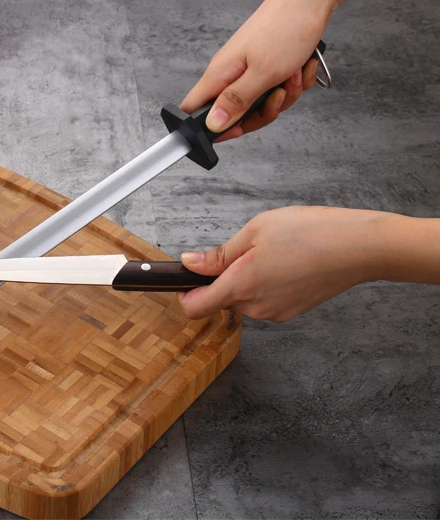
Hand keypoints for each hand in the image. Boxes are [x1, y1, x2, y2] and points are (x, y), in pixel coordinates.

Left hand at [177, 206, 389, 322]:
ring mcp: (275, 313)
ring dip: (246, 280)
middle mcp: (256, 307)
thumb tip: (190, 263)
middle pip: (220, 300)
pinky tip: (285, 263)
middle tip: (246, 250)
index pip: (195, 307)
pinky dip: (266, 284)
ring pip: (243, 300)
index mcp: (241, 286)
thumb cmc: (312, 233)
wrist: (360, 248)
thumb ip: (218, 254)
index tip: (187, 278)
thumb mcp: (255, 231)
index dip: (185, 293)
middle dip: (224, 278)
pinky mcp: (291, 312)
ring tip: (272, 253)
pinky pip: (264, 300)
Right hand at [180, 0, 352, 141]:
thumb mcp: (262, 73)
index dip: (209, 129)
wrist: (310, 0)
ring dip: (283, 96)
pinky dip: (293, 84)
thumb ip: (235, 101)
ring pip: (261, 104)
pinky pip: (276, 91)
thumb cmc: (286, 28)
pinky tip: (300, 68)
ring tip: (292, 75)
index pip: (194, 111)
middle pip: (235, 115)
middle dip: (262, 114)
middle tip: (275, 98)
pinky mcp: (267, 67)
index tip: (233, 131)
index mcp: (220, 76)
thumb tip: (212, 125)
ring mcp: (249, 71)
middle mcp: (230, 75)